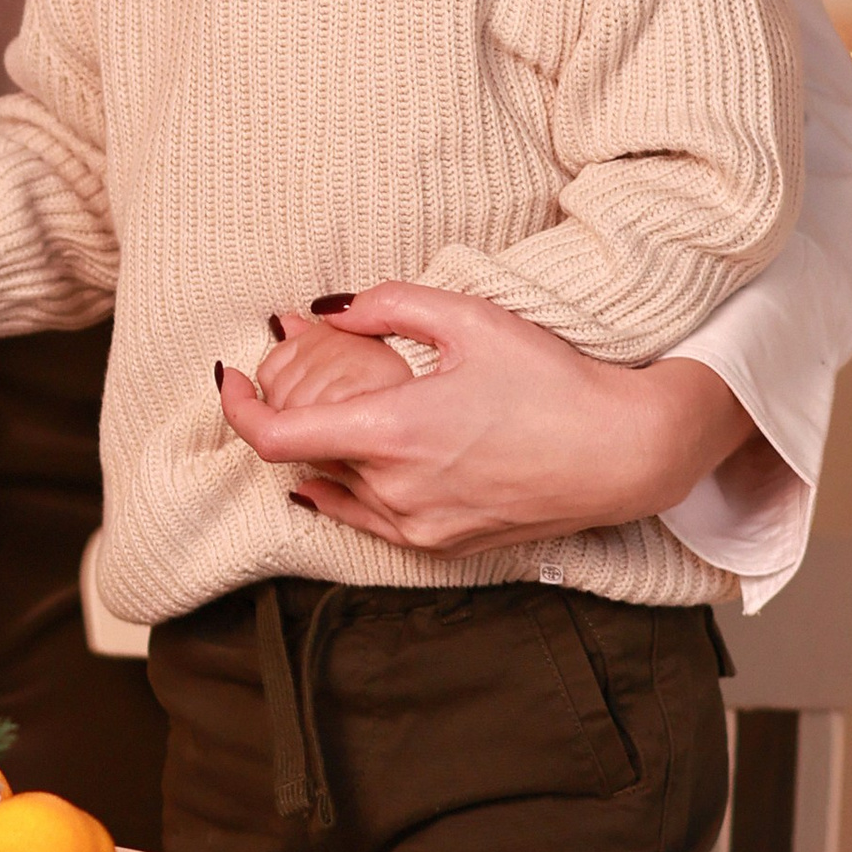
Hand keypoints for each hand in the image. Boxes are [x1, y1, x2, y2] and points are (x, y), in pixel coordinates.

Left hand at [219, 284, 756, 555]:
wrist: (621, 452)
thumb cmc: (551, 379)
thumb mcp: (468, 317)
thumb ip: (385, 305)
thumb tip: (324, 310)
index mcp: (393, 431)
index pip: (276, 437)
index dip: (238, 407)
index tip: (230, 377)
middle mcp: (396, 489)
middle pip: (305, 456)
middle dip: (289, 409)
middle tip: (292, 367)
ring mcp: (418, 526)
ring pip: (335, 489)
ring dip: (319, 450)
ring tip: (331, 407)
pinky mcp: (441, 546)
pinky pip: (367, 519)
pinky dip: (344, 489)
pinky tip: (339, 470)